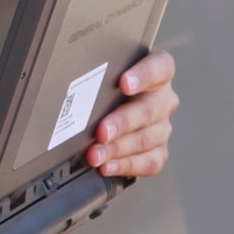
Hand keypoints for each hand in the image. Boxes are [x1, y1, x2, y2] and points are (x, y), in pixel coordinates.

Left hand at [88, 49, 177, 177]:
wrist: (107, 103)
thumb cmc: (105, 84)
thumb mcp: (103, 72)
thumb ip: (98, 73)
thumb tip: (71, 79)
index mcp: (157, 73)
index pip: (159, 67)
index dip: (144, 75)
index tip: (124, 83)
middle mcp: (162, 99)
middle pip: (149, 110)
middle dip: (122, 122)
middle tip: (102, 131)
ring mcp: (161, 126)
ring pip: (146, 139)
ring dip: (117, 148)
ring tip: (95, 153)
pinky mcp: (158, 150)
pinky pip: (148, 162)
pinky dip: (125, 166)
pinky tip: (107, 166)